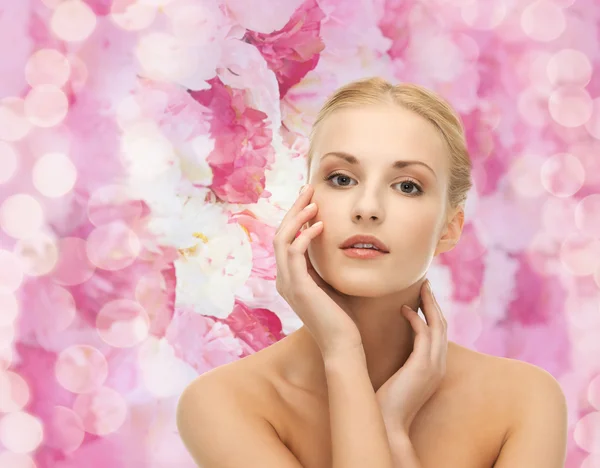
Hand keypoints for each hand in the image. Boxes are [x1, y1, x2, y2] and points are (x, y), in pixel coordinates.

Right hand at [274, 184, 361, 357]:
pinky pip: (294, 253)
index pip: (287, 239)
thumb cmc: (343, 316)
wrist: (342, 344)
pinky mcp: (298, 287)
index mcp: (291, 278)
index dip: (296, 216)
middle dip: (294, 209)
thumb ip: (327, 264)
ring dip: (297, 217)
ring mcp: (288, 283)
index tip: (311, 199)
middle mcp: (284, 279)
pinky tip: (320, 225)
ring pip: (283, 240)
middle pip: (280, 234)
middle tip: (308, 189)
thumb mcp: (333, 282)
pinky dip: (305, 236)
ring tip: (313, 201)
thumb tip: (339, 242)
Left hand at [375, 279, 447, 433]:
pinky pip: (424, 333)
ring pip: (438, 325)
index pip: (439, 333)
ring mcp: (434, 365)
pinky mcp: (423, 365)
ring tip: (421, 287)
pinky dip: (416, 318)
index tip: (424, 297)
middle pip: (442, 325)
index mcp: (435, 367)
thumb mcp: (398, 377)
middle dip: (434, 303)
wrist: (387, 424)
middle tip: (426, 284)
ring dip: (429, 304)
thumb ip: (401, 362)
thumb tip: (387, 344)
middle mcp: (439, 364)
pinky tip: (404, 309)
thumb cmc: (386, 402)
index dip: (433, 313)